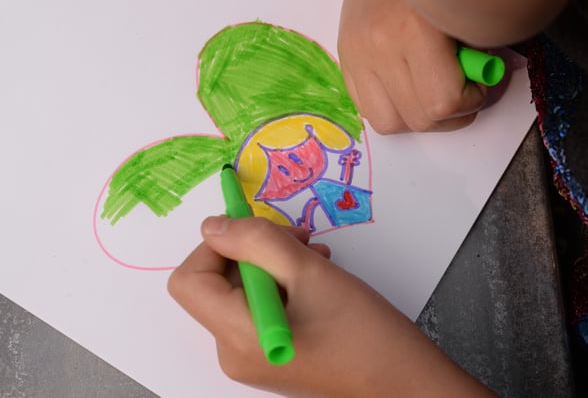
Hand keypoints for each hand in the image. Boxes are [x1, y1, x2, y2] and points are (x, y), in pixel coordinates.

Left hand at [168, 216, 496, 396]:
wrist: (401, 380)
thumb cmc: (363, 331)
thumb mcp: (309, 272)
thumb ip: (256, 241)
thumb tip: (213, 226)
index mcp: (237, 335)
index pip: (190, 280)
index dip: (214, 246)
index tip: (252, 228)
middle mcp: (233, 351)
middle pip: (217, 282)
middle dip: (252, 250)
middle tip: (297, 238)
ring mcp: (251, 354)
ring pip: (242, 289)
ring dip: (273, 261)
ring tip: (314, 255)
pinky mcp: (268, 350)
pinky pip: (259, 304)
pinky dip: (281, 281)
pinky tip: (314, 273)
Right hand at [338, 0, 486, 133]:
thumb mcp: (460, 11)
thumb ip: (471, 49)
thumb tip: (478, 82)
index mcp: (412, 31)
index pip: (443, 102)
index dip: (470, 102)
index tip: (479, 86)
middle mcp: (378, 48)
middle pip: (417, 120)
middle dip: (449, 115)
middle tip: (461, 94)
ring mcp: (356, 57)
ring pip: (389, 124)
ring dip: (416, 118)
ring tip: (430, 95)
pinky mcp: (346, 61)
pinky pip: (368, 110)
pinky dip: (393, 108)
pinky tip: (406, 87)